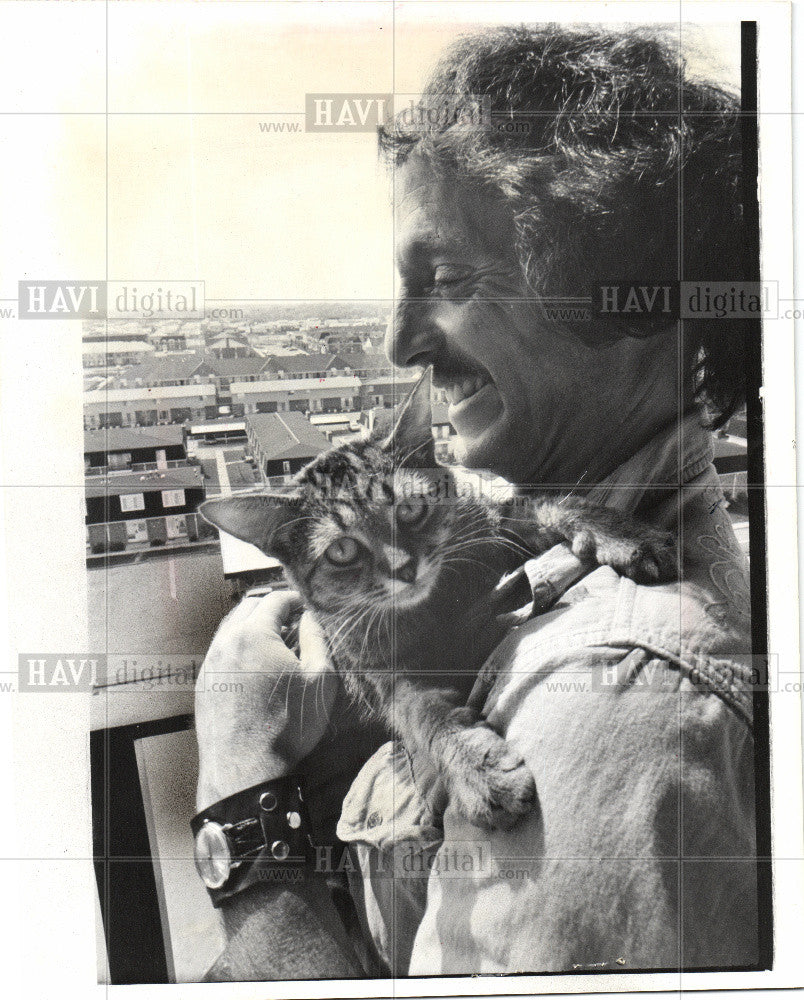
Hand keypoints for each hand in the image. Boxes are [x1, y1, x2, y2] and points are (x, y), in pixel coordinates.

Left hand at [195, 590, 338, 810]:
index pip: (274, 599)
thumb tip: (310, 618)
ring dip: (253, 627)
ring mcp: (210, 663)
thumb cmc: (287, 727)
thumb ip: (317, 639)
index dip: (295, 599)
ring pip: (231, 628)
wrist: (246, 773)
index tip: (308, 608)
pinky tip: (255, 666)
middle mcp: (225, 642)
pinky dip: (239, 647)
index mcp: (253, 635)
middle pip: (248, 607)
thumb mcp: (319, 680)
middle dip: (271, 608)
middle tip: (293, 621)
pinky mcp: (203, 684)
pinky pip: (221, 651)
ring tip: (275, 643)